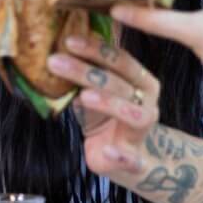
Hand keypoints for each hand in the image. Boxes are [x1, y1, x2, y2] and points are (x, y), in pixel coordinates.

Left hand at [48, 34, 156, 178]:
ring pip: (134, 114)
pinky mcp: (137, 161)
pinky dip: (122, 156)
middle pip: (119, 83)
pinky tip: (109, 151)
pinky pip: (133, 158)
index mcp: (140, 81)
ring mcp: (144, 131)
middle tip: (56, 62)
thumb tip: (55, 54)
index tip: (68, 41)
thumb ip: (83, 76)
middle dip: (87, 71)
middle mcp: (147, 102)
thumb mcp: (94, 93)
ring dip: (109, 103)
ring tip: (83, 97)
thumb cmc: (108, 118)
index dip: (96, 49)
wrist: (126, 159)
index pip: (120, 59)